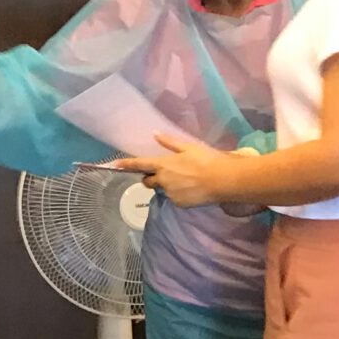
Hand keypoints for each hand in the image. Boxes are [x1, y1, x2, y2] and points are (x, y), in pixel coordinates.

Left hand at [112, 136, 240, 208]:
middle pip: (148, 181)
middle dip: (151, 177)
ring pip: (162, 190)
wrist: (223, 181)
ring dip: (167, 185)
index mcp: (163, 164)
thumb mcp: (188, 147)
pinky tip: (191, 189)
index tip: (115, 164)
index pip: (139, 164)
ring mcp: (170, 194)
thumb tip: (155, 134)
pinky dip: (178, 194)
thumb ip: (170, 143)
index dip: (126, 164)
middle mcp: (163, 180)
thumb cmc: (206, 160)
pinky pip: (174, 198)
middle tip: (166, 172)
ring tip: (185, 180)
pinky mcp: (179, 204)